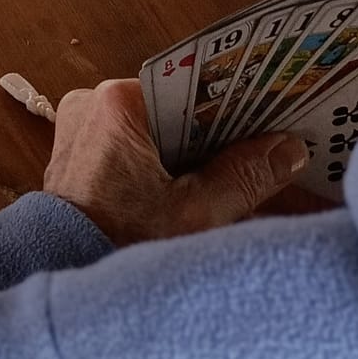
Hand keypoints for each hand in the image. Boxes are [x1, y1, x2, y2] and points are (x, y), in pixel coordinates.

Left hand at [44, 78, 308, 243]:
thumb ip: (246, 175)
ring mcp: (82, 129)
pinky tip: (196, 185)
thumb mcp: (198, 212)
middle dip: (214, 132)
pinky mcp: (80, 155)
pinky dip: (163, 163)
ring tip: (237, 169)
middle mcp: (92, 104)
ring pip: (155, 129)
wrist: (68, 273)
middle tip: (262, 146)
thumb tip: (289, 148)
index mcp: (118, 102)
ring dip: (190, 151)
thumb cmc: (124, 242)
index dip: (232, 102)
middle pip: (173, 108)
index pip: (190, 85)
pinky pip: (132, 146)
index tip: (269, 112)